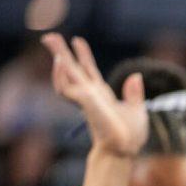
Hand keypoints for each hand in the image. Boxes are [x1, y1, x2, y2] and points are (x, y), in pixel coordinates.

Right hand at [41, 34, 145, 157]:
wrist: (125, 149)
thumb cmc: (131, 136)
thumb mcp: (136, 110)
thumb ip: (134, 94)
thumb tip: (136, 76)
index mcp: (101, 95)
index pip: (89, 71)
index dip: (83, 56)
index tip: (77, 41)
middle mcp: (90, 95)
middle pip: (72, 69)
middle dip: (61, 52)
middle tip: (49, 36)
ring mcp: (85, 98)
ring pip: (65, 74)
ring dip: (58, 57)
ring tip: (49, 39)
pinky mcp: (83, 102)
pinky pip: (64, 88)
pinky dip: (60, 75)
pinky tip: (59, 62)